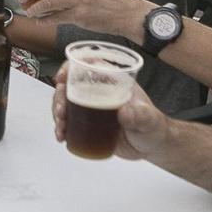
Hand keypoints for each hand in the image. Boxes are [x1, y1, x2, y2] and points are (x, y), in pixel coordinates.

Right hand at [52, 65, 167, 158]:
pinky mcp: (88, 124)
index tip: (61, 79)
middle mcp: (99, 92)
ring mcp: (92, 108)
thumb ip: (140, 115)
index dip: (70, 67)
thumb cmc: (154, 127)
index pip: (88, 65)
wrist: (153, 147)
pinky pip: (69, 122)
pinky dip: (61, 128)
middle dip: (59, 97)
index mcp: (113, 81)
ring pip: (66, 103)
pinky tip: (61, 136)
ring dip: (57, 113)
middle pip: (71, 85)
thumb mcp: (149, 118)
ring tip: (61, 127)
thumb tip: (124, 112)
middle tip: (61, 112)